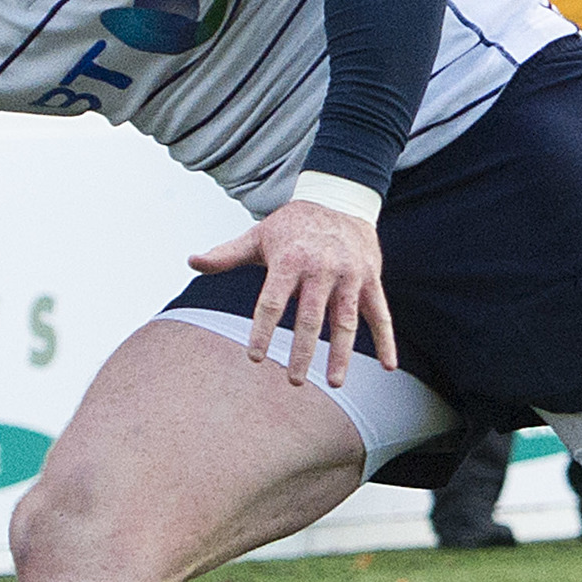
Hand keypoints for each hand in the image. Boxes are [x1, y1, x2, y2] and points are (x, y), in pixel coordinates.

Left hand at [186, 198, 397, 387]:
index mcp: (289, 260)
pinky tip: (390, 366)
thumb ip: (227, 254)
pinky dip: (387, 340)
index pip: (272, 301)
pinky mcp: (371, 279)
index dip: (263, 330)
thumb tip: (192, 261)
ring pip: (346, 320)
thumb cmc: (293, 225)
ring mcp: (349, 275)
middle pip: (311, 317)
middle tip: (295, 380)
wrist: (338, 198)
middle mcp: (321, 268)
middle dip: (303, 351)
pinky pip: (381, 313)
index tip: (256, 357)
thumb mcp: (259, 236)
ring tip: (335, 383)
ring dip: (341, 354)